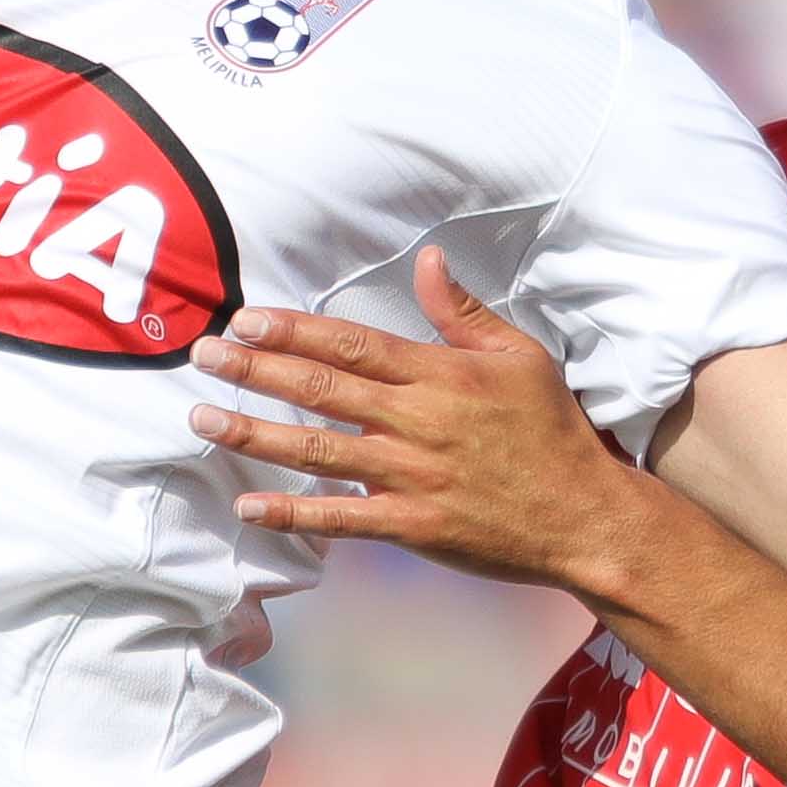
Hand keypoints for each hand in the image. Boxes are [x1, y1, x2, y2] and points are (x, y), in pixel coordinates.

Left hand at [186, 249, 642, 593]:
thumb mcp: (521, 356)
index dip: (294, 330)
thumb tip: (427, 261)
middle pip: (321, 390)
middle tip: (203, 354)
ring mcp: (411, 476)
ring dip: (253, 433)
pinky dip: (292, 512)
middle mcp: (417, 422)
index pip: (352, 344)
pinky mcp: (412, 526)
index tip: (247, 319)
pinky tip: (247, 505)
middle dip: (255, 370)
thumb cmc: (552, 431)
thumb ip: (464, 312)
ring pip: (317, 450)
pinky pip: (341, 516)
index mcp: (439, 375)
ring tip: (201, 417)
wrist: (584, 517)